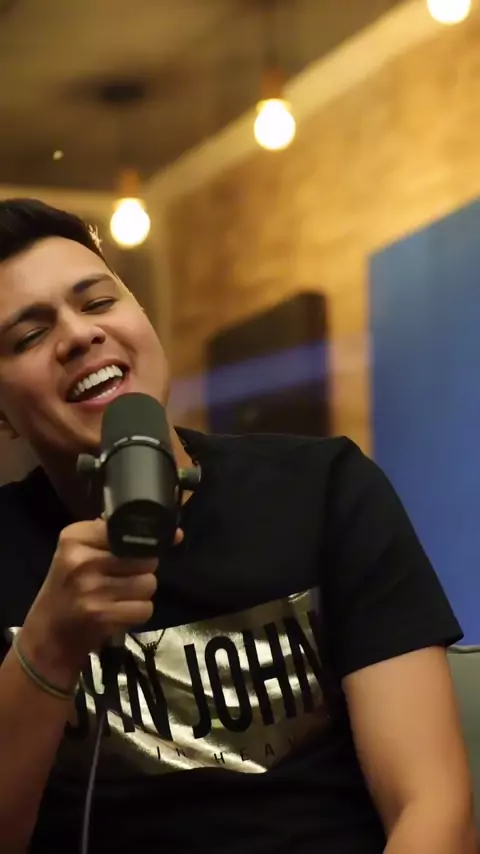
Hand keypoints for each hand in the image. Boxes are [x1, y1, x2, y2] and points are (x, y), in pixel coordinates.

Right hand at [21, 519, 182, 678]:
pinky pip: (145, 608)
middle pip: (145, 558)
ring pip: (148, 583)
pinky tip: (120, 611)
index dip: (143, 542)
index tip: (141, 550)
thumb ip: (118, 537)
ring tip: (121, 596)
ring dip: (142, 592)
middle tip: (123, 578)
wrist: (48, 633)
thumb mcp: (79, 553)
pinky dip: (138, 612)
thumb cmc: (69, 587)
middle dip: (142, 569)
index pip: (129, 530)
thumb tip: (175, 534)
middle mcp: (81, 560)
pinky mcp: (101, 615)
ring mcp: (91, 588)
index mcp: (74, 537)